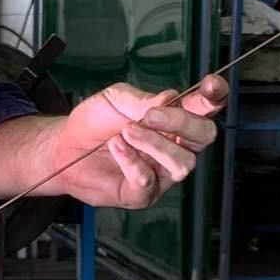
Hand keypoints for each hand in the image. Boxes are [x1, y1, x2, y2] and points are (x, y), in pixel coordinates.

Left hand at [47, 74, 225, 208]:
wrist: (65, 147)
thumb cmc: (94, 123)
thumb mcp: (115, 99)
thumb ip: (142, 99)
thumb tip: (169, 98)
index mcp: (174, 119)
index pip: (206, 108)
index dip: (215, 96)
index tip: (208, 85)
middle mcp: (174, 146)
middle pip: (204, 136)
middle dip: (182, 122)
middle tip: (150, 115)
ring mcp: (161, 173)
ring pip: (182, 162)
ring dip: (154, 144)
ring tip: (125, 132)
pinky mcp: (142, 194)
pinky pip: (149, 182)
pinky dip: (132, 162)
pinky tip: (117, 148)